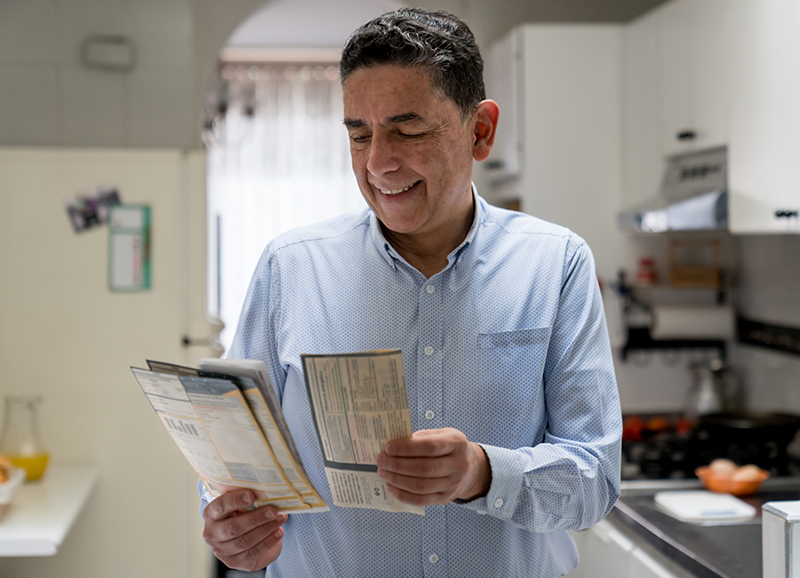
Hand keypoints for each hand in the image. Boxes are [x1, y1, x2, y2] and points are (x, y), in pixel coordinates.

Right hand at [202, 489, 286, 570]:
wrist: (244, 536)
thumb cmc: (242, 514)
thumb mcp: (241, 504)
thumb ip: (248, 498)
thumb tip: (266, 492)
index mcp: (211, 514)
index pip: (220, 506)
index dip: (235, 500)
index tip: (252, 495)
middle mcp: (212, 534)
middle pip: (233, 527)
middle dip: (256, 518)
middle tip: (273, 511)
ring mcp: (221, 551)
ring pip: (245, 541)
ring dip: (266, 529)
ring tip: (280, 519)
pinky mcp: (234, 562)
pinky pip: (253, 553)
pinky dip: (268, 542)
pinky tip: (278, 533)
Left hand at [376, 428, 490, 506]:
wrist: (472, 468)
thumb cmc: (450, 448)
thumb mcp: (441, 435)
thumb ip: (421, 438)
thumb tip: (394, 445)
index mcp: (456, 443)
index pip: (429, 447)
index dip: (407, 448)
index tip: (388, 447)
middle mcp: (457, 465)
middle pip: (423, 468)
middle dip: (397, 465)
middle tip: (381, 460)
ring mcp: (452, 484)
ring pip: (420, 486)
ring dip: (397, 480)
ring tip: (383, 472)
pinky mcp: (445, 498)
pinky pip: (421, 500)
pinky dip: (403, 495)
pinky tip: (391, 486)